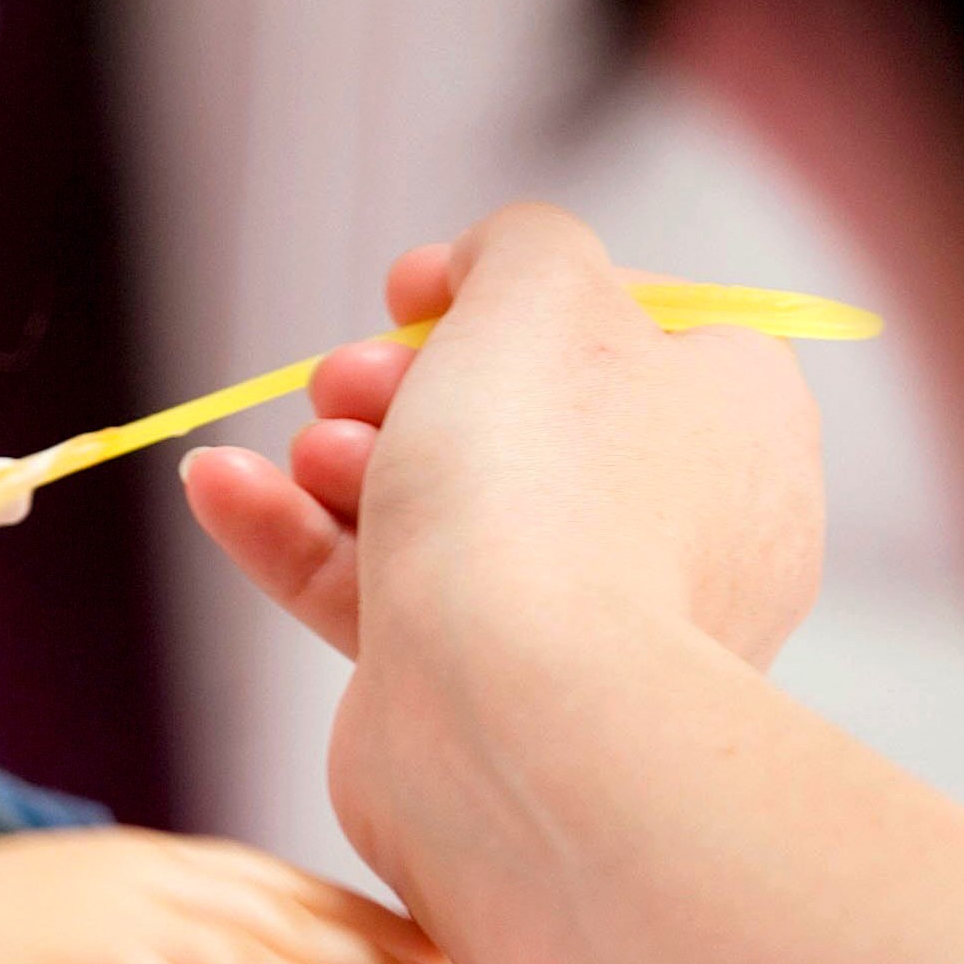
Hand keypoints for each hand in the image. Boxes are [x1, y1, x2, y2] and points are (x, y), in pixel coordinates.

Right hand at [182, 206, 826, 888]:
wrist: (517, 722)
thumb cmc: (549, 489)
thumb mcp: (541, 286)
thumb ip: (521, 241)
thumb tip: (489, 268)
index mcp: (741, 422)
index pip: (640, 323)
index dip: (516, 290)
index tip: (416, 290)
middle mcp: (685, 526)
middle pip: (522, 414)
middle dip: (405, 383)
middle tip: (347, 378)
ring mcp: (587, 620)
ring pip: (445, 510)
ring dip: (346, 460)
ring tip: (308, 450)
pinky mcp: (487, 694)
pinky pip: (391, 598)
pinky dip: (303, 541)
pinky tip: (223, 491)